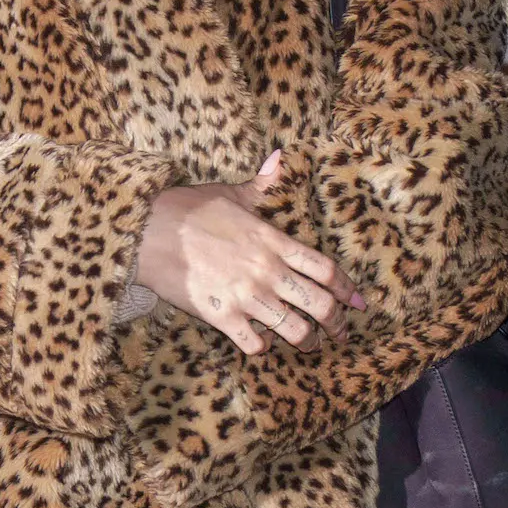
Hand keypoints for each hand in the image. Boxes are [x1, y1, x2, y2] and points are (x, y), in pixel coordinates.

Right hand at [135, 151, 364, 354]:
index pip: (325, 269)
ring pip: (294, 331)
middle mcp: (267, 272)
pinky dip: (263, 347)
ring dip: (305, 340)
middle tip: (338, 331)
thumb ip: (261, 185)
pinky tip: (262, 342)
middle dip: (335, 322)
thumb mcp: (231, 193)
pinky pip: (255, 344)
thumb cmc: (189, 209)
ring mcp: (247, 297)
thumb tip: (279, 159)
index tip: (356, 301)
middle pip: (320, 305)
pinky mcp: (223, 317)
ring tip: (307, 344)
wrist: (150, 231)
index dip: (347, 288)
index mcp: (273, 241)